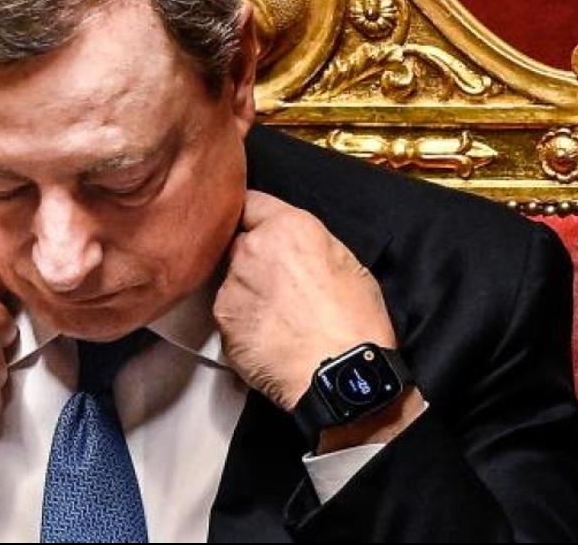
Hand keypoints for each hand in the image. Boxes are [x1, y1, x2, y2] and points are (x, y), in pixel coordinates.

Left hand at [215, 190, 398, 411]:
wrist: (340, 374)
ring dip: (247, 292)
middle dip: (253, 258)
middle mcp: (252, 249)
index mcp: (288, 227)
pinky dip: (242, 323)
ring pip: (231, 281)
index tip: (256, 226)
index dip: (254, 216)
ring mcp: (232, 285)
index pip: (250, 202)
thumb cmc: (355, 322)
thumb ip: (309, 242)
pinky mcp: (222, 320)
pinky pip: (229, 314)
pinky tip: (269, 336)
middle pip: (238, 243)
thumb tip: (296, 245)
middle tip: (279, 284)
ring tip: (280, 318)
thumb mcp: (348, 262)